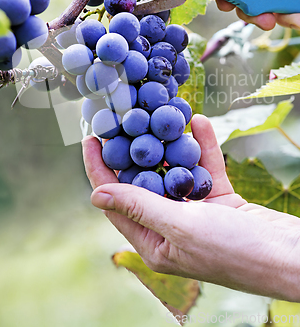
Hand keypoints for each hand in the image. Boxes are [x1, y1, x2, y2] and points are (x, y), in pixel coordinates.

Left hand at [82, 114, 299, 299]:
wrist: (291, 256)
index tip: (91, 139)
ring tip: (159, 114)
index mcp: (154, 243)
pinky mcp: (219, 201)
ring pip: (174, 172)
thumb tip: (96, 194)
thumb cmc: (234, 250)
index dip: (100, 170)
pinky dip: (203, 147)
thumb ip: (140, 207)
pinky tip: (198, 122)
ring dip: (171, 144)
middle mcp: (170, 227)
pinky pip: (205, 169)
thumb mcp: (181, 227)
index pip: (117, 202)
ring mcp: (195, 213)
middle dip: (134, 150)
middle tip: (123, 118)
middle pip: (143, 183)